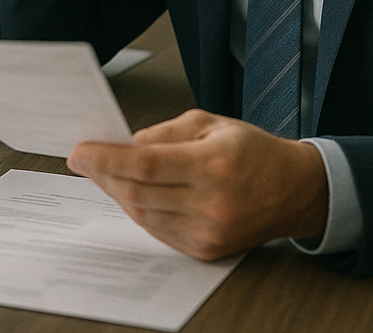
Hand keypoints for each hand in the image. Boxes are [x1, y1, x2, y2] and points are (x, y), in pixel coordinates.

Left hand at [66, 110, 327, 260]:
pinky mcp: (207, 250)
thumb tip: (124, 144)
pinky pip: (158, 230)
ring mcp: (209, 232)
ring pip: (143, 214)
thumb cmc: (252, 150)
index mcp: (213, 164)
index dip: (106, 159)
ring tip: (103, 173)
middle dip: (103, 175)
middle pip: (138, 193)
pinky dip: (139, 210)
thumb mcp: (209, 123)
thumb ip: (164, 133)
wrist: (294, 190)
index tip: (79, 151)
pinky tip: (130, 192)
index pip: (144, 165)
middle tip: (82, 159)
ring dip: (117, 193)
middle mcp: (212, 204)